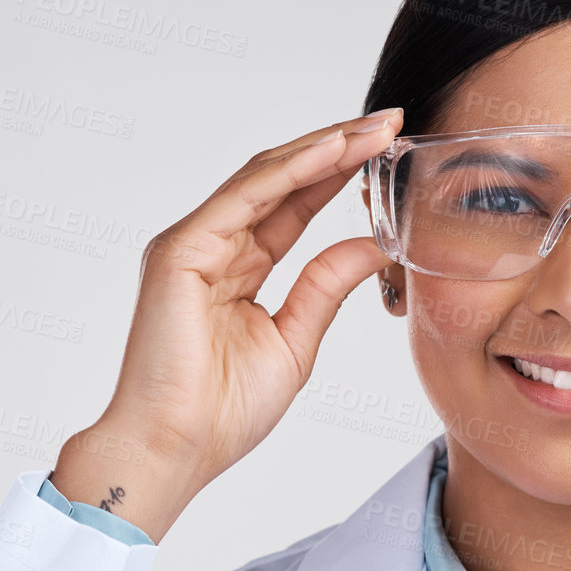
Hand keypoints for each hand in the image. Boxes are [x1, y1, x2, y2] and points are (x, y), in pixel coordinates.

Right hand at [51, 108, 403, 540]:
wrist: (178, 449)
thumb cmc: (223, 412)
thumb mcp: (297, 340)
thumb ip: (326, 285)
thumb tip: (370, 244)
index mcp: (238, 267)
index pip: (296, 204)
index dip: (341, 173)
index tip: (389, 149)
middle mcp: (213, 245)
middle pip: (283, 179)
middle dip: (339, 147)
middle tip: (392, 121)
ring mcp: (193, 243)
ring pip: (266, 176)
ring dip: (323, 147)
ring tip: (373, 128)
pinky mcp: (181, 250)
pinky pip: (245, 197)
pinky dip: (290, 170)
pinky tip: (332, 151)